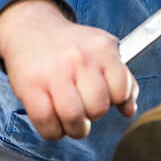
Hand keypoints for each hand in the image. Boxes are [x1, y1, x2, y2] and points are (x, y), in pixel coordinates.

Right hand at [0, 0, 137, 139]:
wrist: (32, 29)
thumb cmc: (72, 47)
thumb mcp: (102, 51)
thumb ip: (122, 79)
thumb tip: (130, 110)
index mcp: (102, 48)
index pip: (121, 90)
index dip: (115, 101)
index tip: (105, 97)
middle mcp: (80, 58)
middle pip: (98, 107)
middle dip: (93, 115)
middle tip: (85, 108)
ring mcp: (54, 72)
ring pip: (73, 118)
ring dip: (75, 129)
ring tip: (72, 121)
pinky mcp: (31, 85)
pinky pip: (46, 122)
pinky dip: (53, 132)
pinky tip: (54, 122)